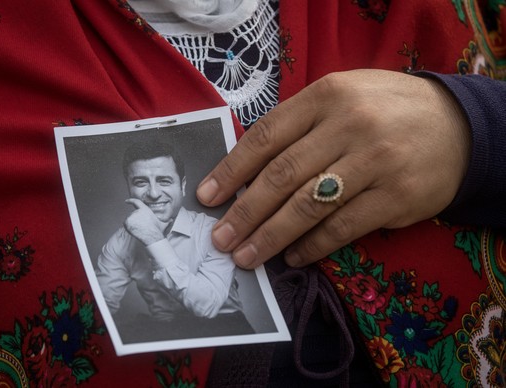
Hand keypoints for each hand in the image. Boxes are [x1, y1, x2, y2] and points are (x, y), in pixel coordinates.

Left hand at [124, 198, 169, 245]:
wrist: (152, 236)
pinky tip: (135, 230)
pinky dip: (128, 228)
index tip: (126, 201)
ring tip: (140, 229)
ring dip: (133, 224)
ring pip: (129, 220)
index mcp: (145, 209)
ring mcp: (132, 216)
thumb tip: (171, 220)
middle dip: (135, 221)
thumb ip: (166, 221)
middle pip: (133, 214)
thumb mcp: (163, 224)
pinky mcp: (127, 221)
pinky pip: (126, 224)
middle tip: (141, 227)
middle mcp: (137, 211)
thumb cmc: (157, 231)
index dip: (131, 200)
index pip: (136, 202)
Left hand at [196, 69, 469, 268]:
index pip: (265, 137)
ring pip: (309, 205)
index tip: (206, 197)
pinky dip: (313, 246)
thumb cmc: (384, 110)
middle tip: (220, 239)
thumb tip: (247, 173)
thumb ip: (297, 126)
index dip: (231, 170)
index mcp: (326, 96)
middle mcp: (349, 126)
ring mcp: (375, 162)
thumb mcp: (340, 99)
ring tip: (246, 256)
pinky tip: (293, 256)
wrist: (457, 125)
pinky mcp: (397, 197)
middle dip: (244, 212)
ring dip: (271, 236)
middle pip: (281, 176)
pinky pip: (343, 227)